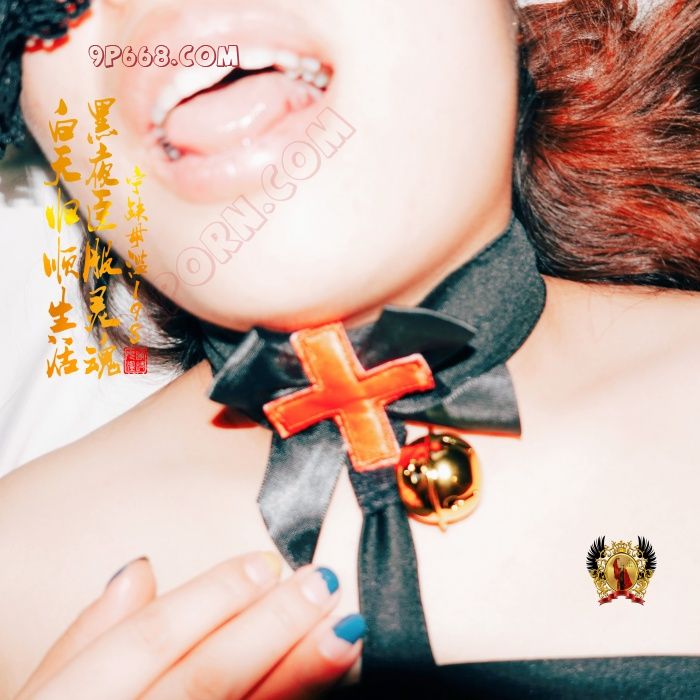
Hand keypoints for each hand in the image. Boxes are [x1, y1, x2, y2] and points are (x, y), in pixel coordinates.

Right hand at [15, 553, 364, 699]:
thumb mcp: (41, 698)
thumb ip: (87, 637)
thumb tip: (139, 571)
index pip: (149, 639)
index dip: (213, 595)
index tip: (265, 564)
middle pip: (204, 680)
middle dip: (268, 627)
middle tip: (320, 584)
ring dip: (296, 679)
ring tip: (345, 636)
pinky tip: (322, 696)